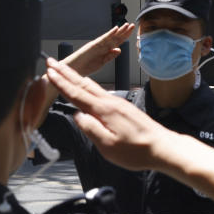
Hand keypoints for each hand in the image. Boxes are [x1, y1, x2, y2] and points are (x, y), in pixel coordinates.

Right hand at [45, 57, 173, 170]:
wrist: (163, 147)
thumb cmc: (137, 150)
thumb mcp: (108, 146)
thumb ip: (90, 129)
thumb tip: (77, 116)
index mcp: (104, 110)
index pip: (77, 94)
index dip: (61, 83)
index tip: (49, 73)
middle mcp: (111, 102)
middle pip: (83, 84)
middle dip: (66, 73)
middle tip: (52, 62)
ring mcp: (118, 103)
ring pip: (93, 86)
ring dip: (77, 78)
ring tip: (66, 71)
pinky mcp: (124, 107)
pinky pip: (101, 92)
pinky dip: (88, 86)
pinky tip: (88, 88)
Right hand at [62, 23, 134, 76]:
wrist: (73, 69)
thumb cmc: (85, 66)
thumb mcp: (101, 62)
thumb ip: (110, 56)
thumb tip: (119, 49)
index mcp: (104, 50)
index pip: (117, 42)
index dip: (124, 37)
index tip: (132, 32)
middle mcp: (102, 45)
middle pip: (115, 38)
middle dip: (124, 32)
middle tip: (133, 25)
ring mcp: (98, 45)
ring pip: (111, 37)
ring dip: (119, 31)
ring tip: (127, 25)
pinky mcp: (93, 45)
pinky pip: (103, 39)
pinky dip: (110, 34)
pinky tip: (116, 29)